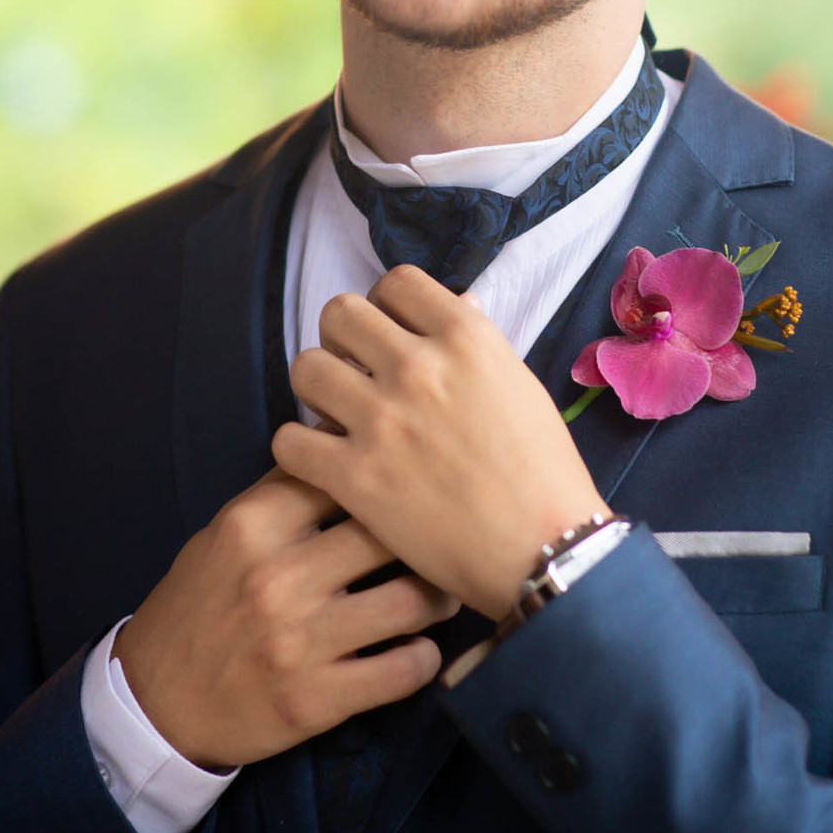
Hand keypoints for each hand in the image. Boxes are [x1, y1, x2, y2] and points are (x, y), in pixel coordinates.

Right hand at [112, 466, 458, 770]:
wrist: (154, 703)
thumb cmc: (198, 608)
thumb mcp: (223, 535)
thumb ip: (281, 494)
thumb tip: (342, 441)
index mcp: (254, 525)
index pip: (344, 473)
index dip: (386, 475)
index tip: (411, 481)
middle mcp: (278, 577)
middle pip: (388, 531)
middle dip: (427, 534)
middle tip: (445, 540)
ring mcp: (299, 640)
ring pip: (411, 601)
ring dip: (438, 597)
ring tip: (442, 593)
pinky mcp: (315, 699)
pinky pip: (403, 670)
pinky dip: (424, 658)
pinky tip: (420, 649)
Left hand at [273, 267, 605, 620]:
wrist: (544, 548)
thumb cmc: (543, 471)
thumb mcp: (519, 385)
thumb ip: (476, 343)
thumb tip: (457, 301)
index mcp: (465, 337)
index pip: (396, 283)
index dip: (386, 306)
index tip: (389, 335)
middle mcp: (418, 367)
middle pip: (339, 313)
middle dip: (343, 339)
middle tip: (356, 371)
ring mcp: (382, 420)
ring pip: (306, 368)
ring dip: (317, 389)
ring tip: (337, 414)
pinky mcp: (354, 477)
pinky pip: (288, 439)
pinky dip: (299, 448)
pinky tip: (323, 460)